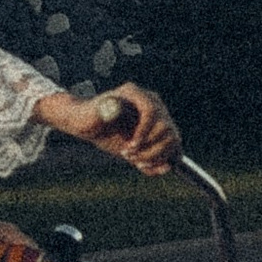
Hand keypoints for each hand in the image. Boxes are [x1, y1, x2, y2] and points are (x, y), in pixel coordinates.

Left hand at [34, 81, 178, 175]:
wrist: (92, 125)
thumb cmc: (88, 117)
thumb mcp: (90, 115)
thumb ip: (101, 110)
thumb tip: (113, 105)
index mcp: (136, 94)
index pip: (152, 112)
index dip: (144, 132)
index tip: (129, 147)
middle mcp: (152, 105)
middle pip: (166, 129)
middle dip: (148, 148)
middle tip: (127, 155)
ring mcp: (159, 120)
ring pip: (173, 141)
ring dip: (156, 157)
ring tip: (136, 161)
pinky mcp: (160, 136)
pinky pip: (173, 151)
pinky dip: (162, 164)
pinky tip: (145, 167)